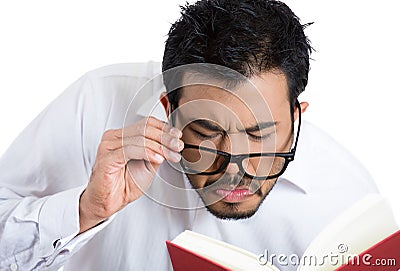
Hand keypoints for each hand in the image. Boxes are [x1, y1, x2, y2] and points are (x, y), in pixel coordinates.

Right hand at [79, 117, 182, 232]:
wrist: (109, 203)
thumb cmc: (124, 184)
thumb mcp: (149, 165)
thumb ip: (157, 151)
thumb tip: (171, 142)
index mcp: (123, 135)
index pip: (147, 123)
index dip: (165, 128)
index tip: (177, 137)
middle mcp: (114, 137)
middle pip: (145, 128)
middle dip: (165, 138)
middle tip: (178, 146)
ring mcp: (108, 146)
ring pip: (140, 138)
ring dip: (160, 147)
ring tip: (171, 155)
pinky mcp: (106, 158)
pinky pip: (130, 150)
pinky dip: (147, 153)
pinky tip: (158, 158)